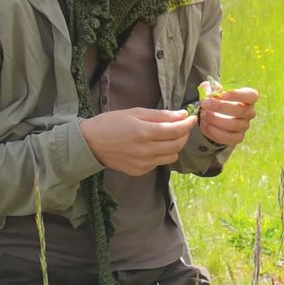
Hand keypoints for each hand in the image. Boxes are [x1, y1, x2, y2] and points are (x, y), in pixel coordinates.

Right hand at [80, 108, 195, 175]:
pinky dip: (162, 154)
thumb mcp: (135, 112)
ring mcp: (143, 163)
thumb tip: (182, 115)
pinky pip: (159, 163)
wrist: (90, 144)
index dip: (188, 124)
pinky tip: (153, 146)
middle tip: (182, 126)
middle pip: (178, 145)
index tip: (193, 117)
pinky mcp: (139, 171)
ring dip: (175, 146)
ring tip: (168, 136)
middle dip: (184, 134)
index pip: (177, 130)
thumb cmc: (111, 123)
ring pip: (172, 157)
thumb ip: (160, 115)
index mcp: (145, 132)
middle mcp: (146, 150)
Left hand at [196, 86, 258, 146]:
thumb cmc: (218, 99)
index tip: (221, 94)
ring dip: (216, 119)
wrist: (215, 114)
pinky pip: (228, 137)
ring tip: (203, 114)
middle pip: (241, 110)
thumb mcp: (213, 89)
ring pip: (234, 125)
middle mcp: (249, 112)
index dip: (237, 94)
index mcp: (249, 98)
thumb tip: (207, 93)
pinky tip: (205, 124)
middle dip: (221, 107)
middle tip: (206, 103)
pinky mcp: (237, 138)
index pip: (250, 95)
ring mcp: (244, 126)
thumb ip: (209, 88)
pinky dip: (214, 132)